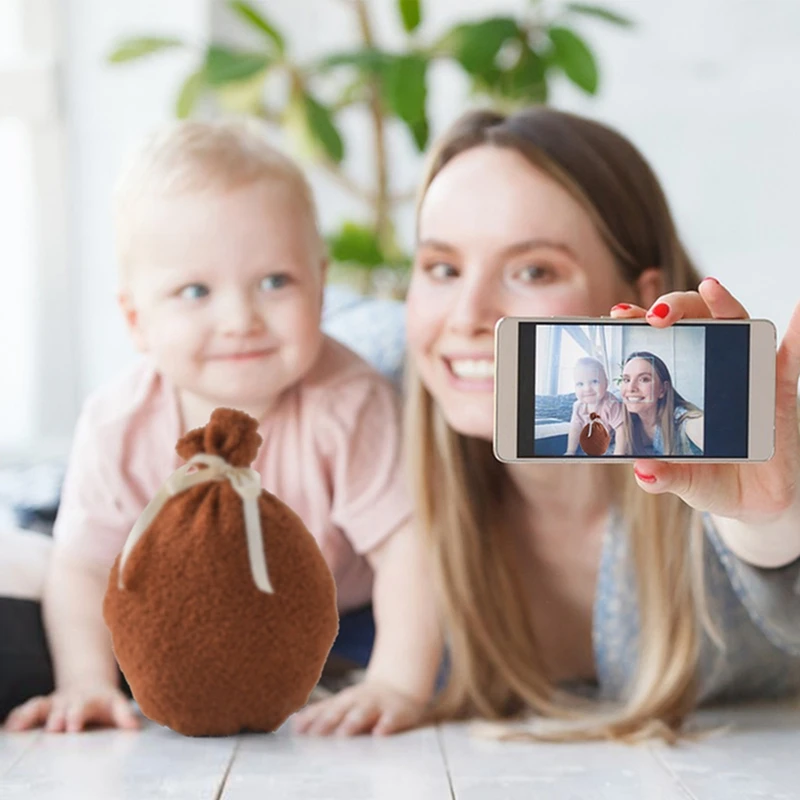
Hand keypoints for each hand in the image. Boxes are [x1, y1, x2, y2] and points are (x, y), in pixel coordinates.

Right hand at [4, 685, 139, 732]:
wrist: (89, 684)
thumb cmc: (105, 702)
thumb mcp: (117, 705)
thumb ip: (124, 715)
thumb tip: (133, 726)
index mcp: (90, 700)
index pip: (84, 706)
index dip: (78, 714)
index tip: (73, 725)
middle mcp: (70, 701)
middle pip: (61, 708)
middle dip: (56, 717)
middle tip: (51, 728)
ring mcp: (55, 703)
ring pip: (41, 706)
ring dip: (31, 715)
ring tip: (18, 726)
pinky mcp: (43, 708)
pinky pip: (29, 710)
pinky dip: (18, 717)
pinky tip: (10, 726)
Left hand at [292, 680, 426, 736]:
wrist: (400, 687)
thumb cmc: (365, 703)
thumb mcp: (344, 704)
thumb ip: (322, 714)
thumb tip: (294, 724)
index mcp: (342, 701)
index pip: (323, 710)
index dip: (310, 720)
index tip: (297, 731)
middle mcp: (357, 701)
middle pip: (340, 711)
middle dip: (327, 722)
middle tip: (315, 735)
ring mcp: (376, 705)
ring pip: (363, 713)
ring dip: (352, 723)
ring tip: (343, 734)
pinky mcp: (396, 712)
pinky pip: (391, 719)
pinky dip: (386, 726)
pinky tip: (380, 734)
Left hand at [610, 278, 799, 522]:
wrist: (753, 500)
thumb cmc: (711, 478)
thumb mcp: (683, 480)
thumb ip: (664, 476)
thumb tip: (645, 472)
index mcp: (679, 383)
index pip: (659, 341)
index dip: (640, 322)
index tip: (620, 313)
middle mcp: (711, 369)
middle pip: (694, 321)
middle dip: (674, 308)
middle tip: (655, 315)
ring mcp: (745, 374)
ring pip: (735, 325)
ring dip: (723, 303)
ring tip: (711, 286)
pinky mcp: (778, 388)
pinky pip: (791, 355)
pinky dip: (798, 330)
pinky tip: (798, 310)